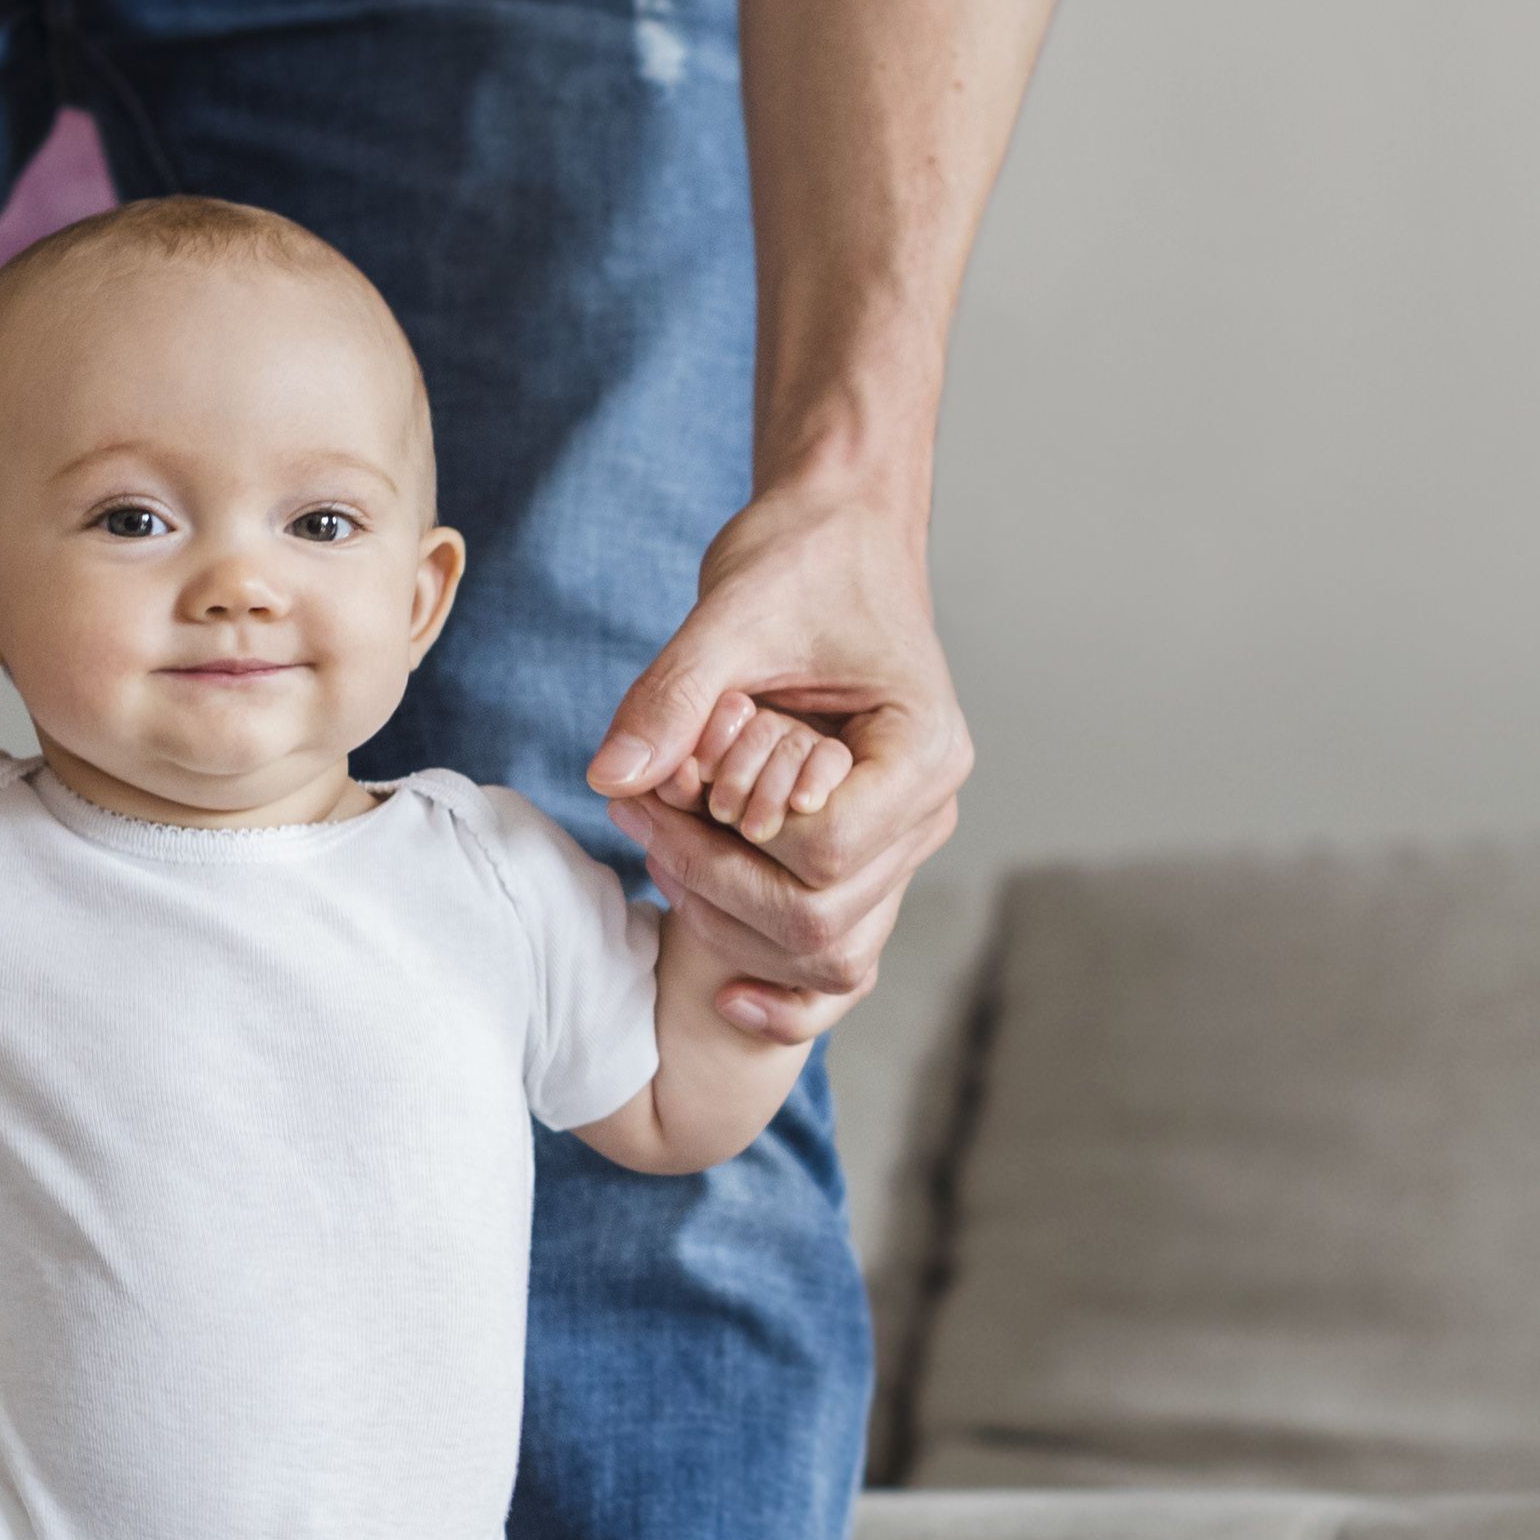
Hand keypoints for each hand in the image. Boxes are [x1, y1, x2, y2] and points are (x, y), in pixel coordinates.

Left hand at [588, 478, 968, 1039]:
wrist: (836, 543)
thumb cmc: (801, 564)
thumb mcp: (730, 615)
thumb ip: (673, 697)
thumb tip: (611, 779)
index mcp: (922, 751)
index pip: (827, 852)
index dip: (734, 836)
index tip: (672, 783)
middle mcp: (928, 812)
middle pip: (824, 921)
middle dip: (717, 884)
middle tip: (642, 819)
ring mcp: (903, 844)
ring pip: (831, 954)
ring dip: (732, 923)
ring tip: (663, 851)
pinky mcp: (866, 858)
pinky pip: (844, 957)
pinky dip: (785, 989)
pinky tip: (724, 996)